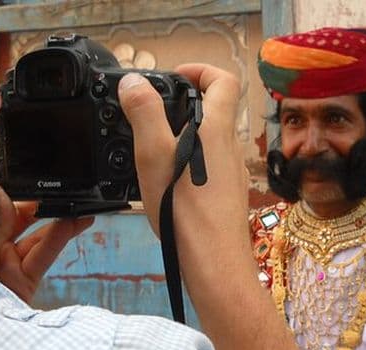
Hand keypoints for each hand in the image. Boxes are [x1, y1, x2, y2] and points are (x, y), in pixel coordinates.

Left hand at [0, 185, 93, 302]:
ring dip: (59, 220)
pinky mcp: (24, 283)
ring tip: (79, 207)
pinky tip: (72, 224)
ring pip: (37, 238)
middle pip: (20, 221)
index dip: (14, 194)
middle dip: (42, 205)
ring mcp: (7, 267)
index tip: (29, 179)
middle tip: (60, 189)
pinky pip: (42, 256)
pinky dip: (58, 239)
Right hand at [117, 64, 246, 241]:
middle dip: (182, 108)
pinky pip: (207, 172)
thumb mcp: (154, 153)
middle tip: (151, 118)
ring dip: (182, 140)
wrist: (213, 262)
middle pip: (214, 113)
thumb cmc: (186, 210)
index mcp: (216, 129)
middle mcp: (230, 149)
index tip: (175, 77)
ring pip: (209, 144)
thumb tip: (134, 82)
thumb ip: (144, 112)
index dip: (200, 70)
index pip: (223, 80)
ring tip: (151, 155)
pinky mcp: (225, 199)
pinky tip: (166, 187)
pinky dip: (187, 168)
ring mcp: (231, 175)